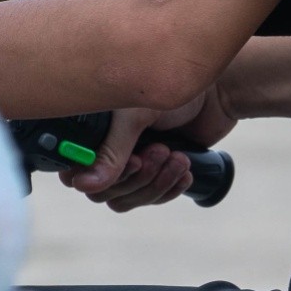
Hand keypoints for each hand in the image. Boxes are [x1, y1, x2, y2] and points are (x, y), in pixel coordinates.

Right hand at [67, 86, 235, 211]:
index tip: (134, 161)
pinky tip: (185, 169)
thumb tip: (84, 185)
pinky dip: (169, 188)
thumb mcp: (137, 115)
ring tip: (178, 157)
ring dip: (155, 183)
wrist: (217, 94)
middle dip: (138, 177)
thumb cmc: (173, 90)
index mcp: (91, 133)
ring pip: (126, 200)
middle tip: (162, 150)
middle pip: (102, 193)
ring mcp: (129, 165)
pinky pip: (151, 198)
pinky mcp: (154, 175)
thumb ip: (112, 150)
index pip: (73, 174)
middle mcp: (105, 152)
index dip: (100, 176)